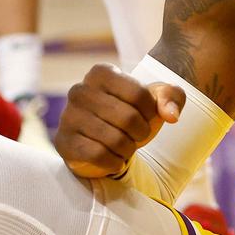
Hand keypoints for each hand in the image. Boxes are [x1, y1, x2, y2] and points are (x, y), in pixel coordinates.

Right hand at [54, 63, 185, 177]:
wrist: (106, 141)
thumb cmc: (132, 114)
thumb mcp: (156, 100)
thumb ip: (172, 97)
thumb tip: (171, 115)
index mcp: (101, 73)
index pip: (140, 95)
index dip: (151, 112)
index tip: (145, 116)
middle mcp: (79, 90)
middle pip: (128, 118)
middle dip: (140, 133)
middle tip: (136, 135)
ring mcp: (68, 116)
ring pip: (114, 140)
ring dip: (128, 149)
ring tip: (124, 146)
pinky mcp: (63, 142)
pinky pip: (98, 155)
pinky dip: (114, 162)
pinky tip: (113, 159)